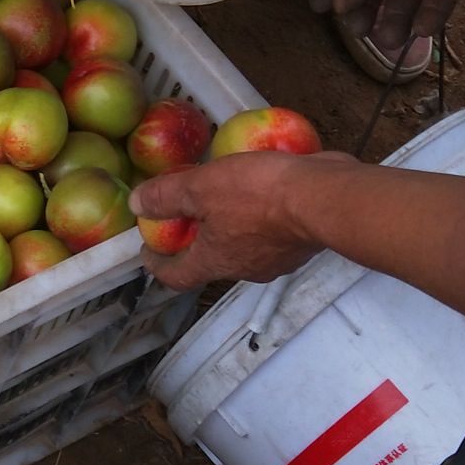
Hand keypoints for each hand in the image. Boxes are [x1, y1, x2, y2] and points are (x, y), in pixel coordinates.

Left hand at [132, 152, 355, 289]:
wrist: (325, 198)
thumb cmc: (258, 195)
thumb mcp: (202, 187)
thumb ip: (168, 197)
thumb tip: (138, 205)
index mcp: (215, 261)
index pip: (176, 277)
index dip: (157, 265)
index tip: (147, 251)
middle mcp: (245, 269)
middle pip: (211, 261)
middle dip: (196, 240)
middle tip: (187, 214)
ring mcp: (277, 259)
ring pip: (244, 247)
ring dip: (230, 227)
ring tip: (224, 197)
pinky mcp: (300, 243)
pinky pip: (272, 232)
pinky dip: (260, 217)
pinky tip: (260, 191)